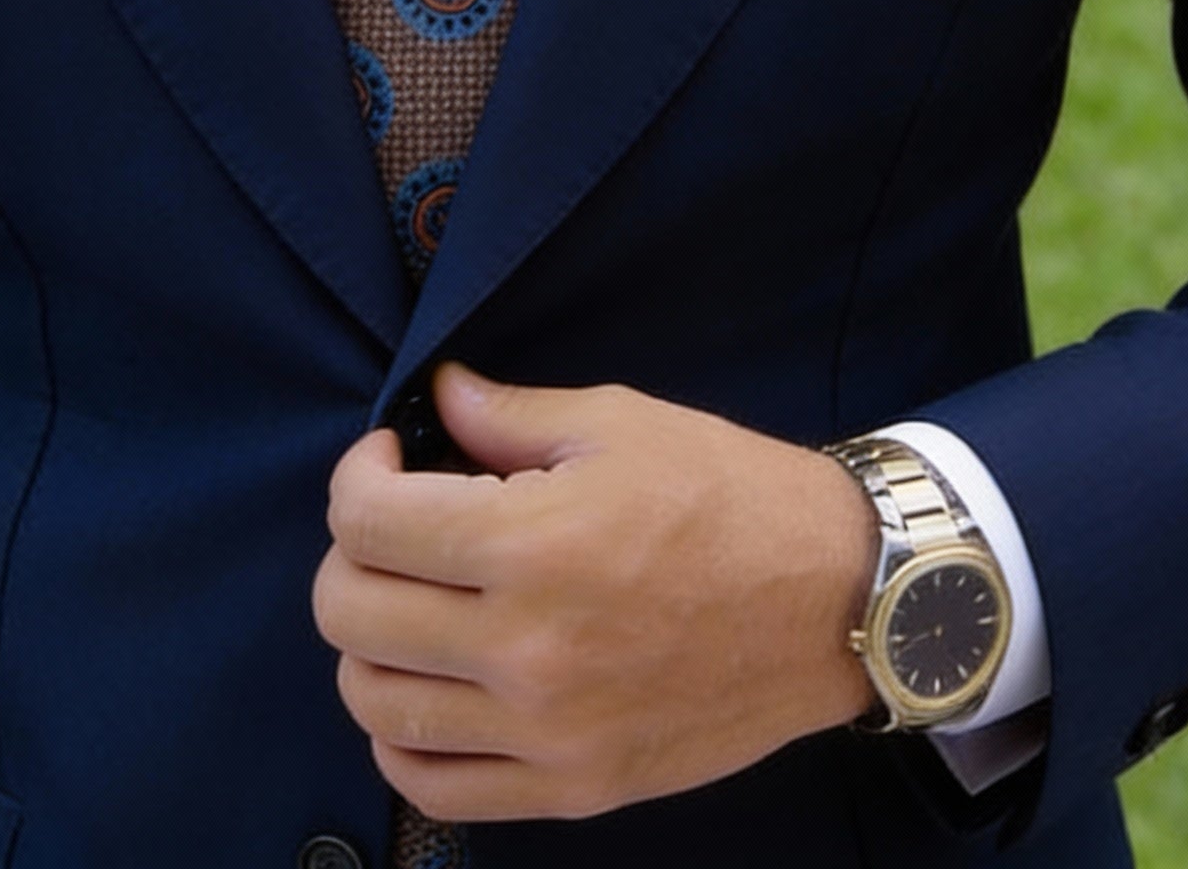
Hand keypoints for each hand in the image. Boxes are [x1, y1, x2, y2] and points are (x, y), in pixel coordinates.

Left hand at [311, 362, 880, 823]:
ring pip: (374, 704)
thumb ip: (508, 413)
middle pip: (351, 612)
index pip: (368, 522)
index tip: (387, 461)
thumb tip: (436, 399)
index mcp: (534, 544)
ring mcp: (546, 732)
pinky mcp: (572, 788)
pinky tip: (431, 684)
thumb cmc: (732, 496)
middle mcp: (527, 649)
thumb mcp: (619, 422)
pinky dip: (402, 738)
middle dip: (350, 553)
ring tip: (410, 600)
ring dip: (367, 643)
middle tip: (393, 524)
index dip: (357, 477)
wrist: (836, 601)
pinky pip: (431, 786)